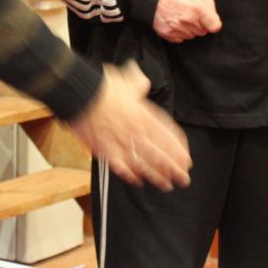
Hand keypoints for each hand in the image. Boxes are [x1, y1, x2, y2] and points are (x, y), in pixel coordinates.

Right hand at [69, 61, 191, 190]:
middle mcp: (137, 132)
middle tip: (184, 179)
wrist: (81, 94)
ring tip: (167, 186)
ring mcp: (122, 143)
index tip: (186, 160)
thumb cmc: (104, 86)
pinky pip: (121, 167)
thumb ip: (138, 84)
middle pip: (161, 155)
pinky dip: (130, 176)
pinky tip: (138, 181)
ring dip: (157, 177)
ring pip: (145, 165)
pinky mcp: (106, 150)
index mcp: (145, 116)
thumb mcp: (127, 81)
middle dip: (174, 169)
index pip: (168, 137)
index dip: (179, 150)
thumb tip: (143, 81)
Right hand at [152, 0, 220, 42]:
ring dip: (189, 29)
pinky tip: (174, 22)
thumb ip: (208, 5)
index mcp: (198, 8)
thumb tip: (214, 18)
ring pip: (191, 36)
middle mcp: (188, 21)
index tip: (209, 21)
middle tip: (190, 14)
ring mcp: (177, 28)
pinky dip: (178, 33)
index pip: (214, 26)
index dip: (212, 23)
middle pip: (202, 32)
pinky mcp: (168, 34)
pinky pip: (179, 39)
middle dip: (199, 24)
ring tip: (181, 16)